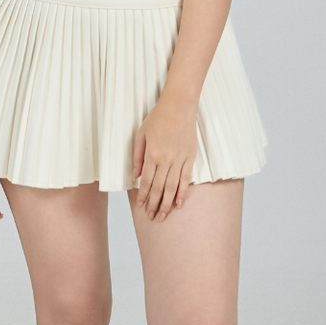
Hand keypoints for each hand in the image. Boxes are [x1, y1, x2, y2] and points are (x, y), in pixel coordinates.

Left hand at [133, 95, 197, 221]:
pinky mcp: (190, 158)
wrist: (178, 107)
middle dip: (154, 204)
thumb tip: (135, 175)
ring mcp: (179, 160)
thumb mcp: (140, 134)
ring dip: (167, 203)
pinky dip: (182, 193)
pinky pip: (186, 179)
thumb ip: (137, 156)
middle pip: (158, 187)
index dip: (143, 195)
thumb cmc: (157, 118)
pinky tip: (178, 204)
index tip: (141, 206)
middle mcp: (166, 159)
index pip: (146, 181)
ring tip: (163, 216)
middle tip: (152, 217)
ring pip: (172, 187)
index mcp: (151, 154)